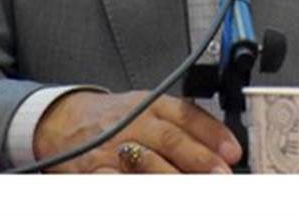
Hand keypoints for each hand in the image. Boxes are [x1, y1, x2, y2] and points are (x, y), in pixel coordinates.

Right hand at [32, 90, 241, 173]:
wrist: (65, 121)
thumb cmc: (117, 120)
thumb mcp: (150, 111)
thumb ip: (184, 127)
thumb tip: (225, 150)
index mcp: (151, 105)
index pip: (186, 114)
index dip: (212, 133)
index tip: (233, 153)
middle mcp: (133, 122)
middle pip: (170, 139)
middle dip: (198, 160)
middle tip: (221, 176)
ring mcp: (112, 146)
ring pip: (147, 162)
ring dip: (174, 179)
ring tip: (195, 190)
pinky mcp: (94, 169)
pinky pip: (118, 181)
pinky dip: (135, 188)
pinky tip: (151, 193)